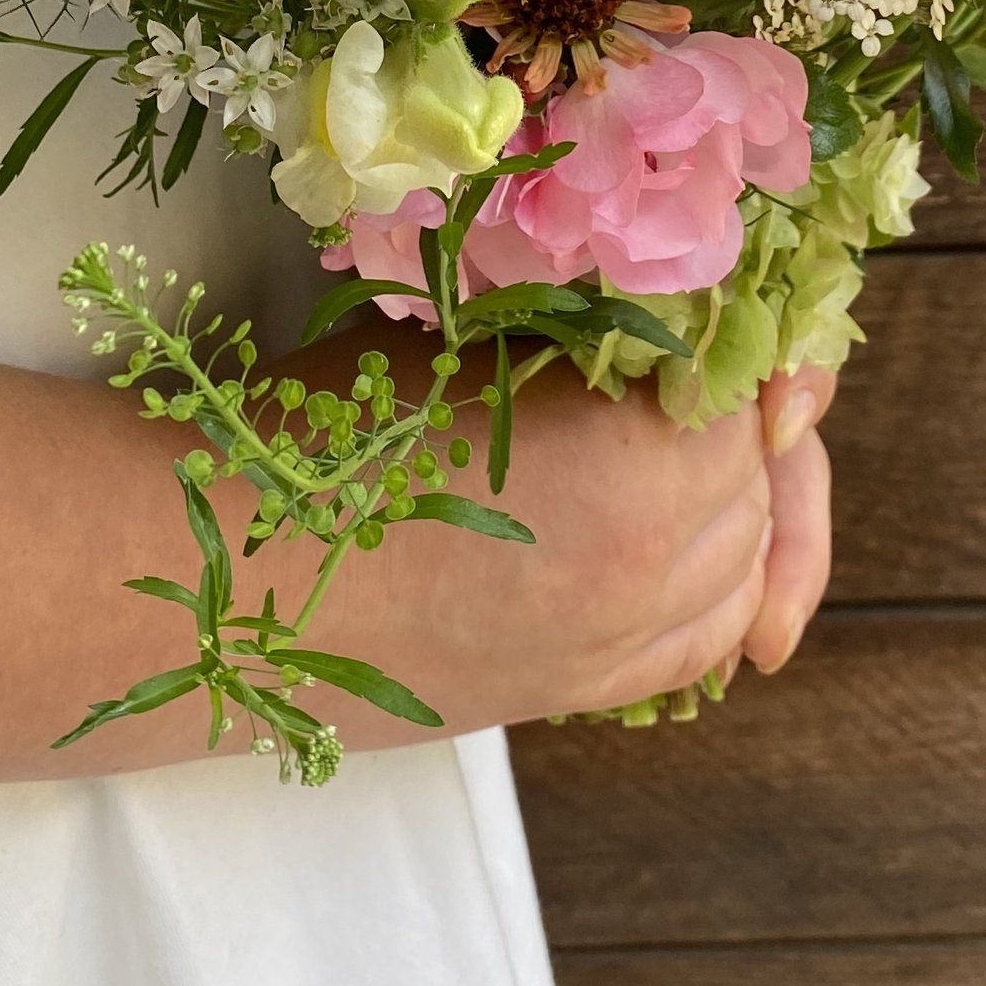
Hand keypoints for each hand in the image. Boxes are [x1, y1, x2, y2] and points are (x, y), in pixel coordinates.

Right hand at [299, 334, 836, 737]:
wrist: (223, 577)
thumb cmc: (330, 432)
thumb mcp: (473, 332)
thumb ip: (594, 320)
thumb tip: (673, 292)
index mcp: (640, 463)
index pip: (748, 385)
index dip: (737, 331)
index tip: (710, 297)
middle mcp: (655, 567)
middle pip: (763, 481)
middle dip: (738, 417)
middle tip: (689, 359)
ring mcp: (618, 643)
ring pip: (745, 568)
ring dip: (740, 506)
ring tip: (689, 446)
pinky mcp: (573, 694)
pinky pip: (696, 645)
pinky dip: (718, 592)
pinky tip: (690, 551)